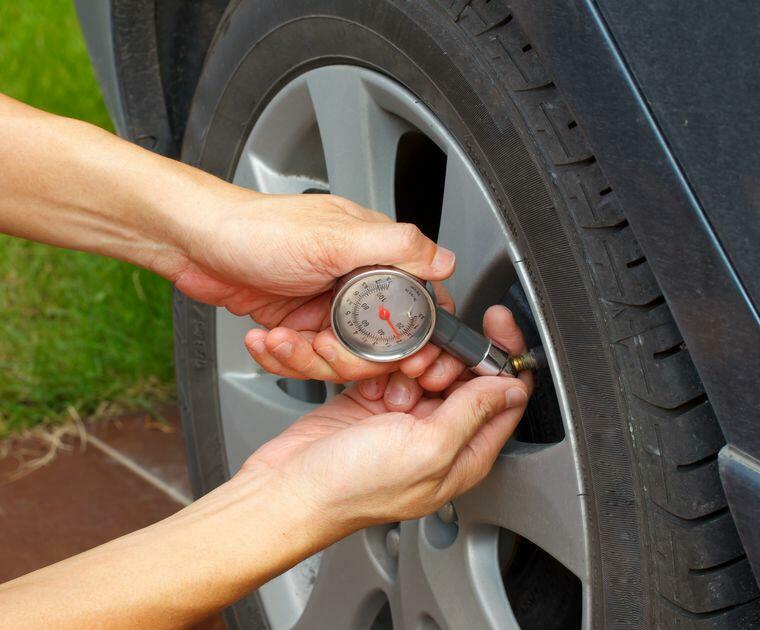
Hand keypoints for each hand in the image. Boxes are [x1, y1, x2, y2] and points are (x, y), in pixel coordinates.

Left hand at [165, 185, 456, 380]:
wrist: (194, 242)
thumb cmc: (255, 228)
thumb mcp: (331, 236)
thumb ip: (394, 247)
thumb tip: (444, 261)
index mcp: (375, 256)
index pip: (417, 308)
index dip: (413, 341)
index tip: (401, 362)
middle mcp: (355, 284)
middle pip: (377, 348)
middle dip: (344, 358)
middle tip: (318, 346)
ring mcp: (326, 308)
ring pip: (339, 360)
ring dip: (304, 358)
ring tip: (280, 338)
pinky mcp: (299, 325)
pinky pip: (305, 361)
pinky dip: (282, 357)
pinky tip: (265, 339)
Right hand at [239, 305, 530, 528]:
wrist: (289, 487)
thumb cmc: (352, 485)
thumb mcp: (426, 449)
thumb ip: (472, 414)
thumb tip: (511, 388)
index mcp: (464, 455)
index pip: (505, 399)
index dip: (506, 358)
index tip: (495, 325)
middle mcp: (439, 438)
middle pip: (466, 376)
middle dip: (448, 359)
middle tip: (425, 367)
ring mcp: (405, 420)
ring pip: (428, 367)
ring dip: (412, 363)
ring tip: (394, 379)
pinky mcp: (375, 404)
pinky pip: (393, 368)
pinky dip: (384, 367)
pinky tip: (371, 384)